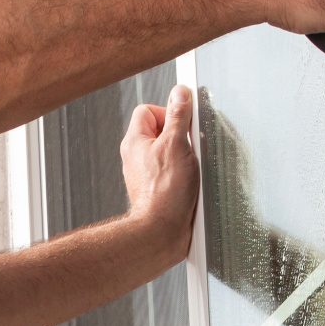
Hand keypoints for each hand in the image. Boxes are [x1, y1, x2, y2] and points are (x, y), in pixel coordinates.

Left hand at [121, 82, 199, 265]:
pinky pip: (171, 172)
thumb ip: (178, 115)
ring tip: (189, 168)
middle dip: (178, 135)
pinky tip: (189, 184)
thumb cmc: (166, 193)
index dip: (168, 112)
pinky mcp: (156, 190)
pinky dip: (182, 175)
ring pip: (167, 153)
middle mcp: (135, 157)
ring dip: (182, 156)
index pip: (147, 110)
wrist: (162, 232)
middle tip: (187, 147)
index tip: (182, 123)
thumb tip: (180, 93)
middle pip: (159, 131)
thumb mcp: (176, 144)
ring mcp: (144, 175)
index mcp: (134, 141)